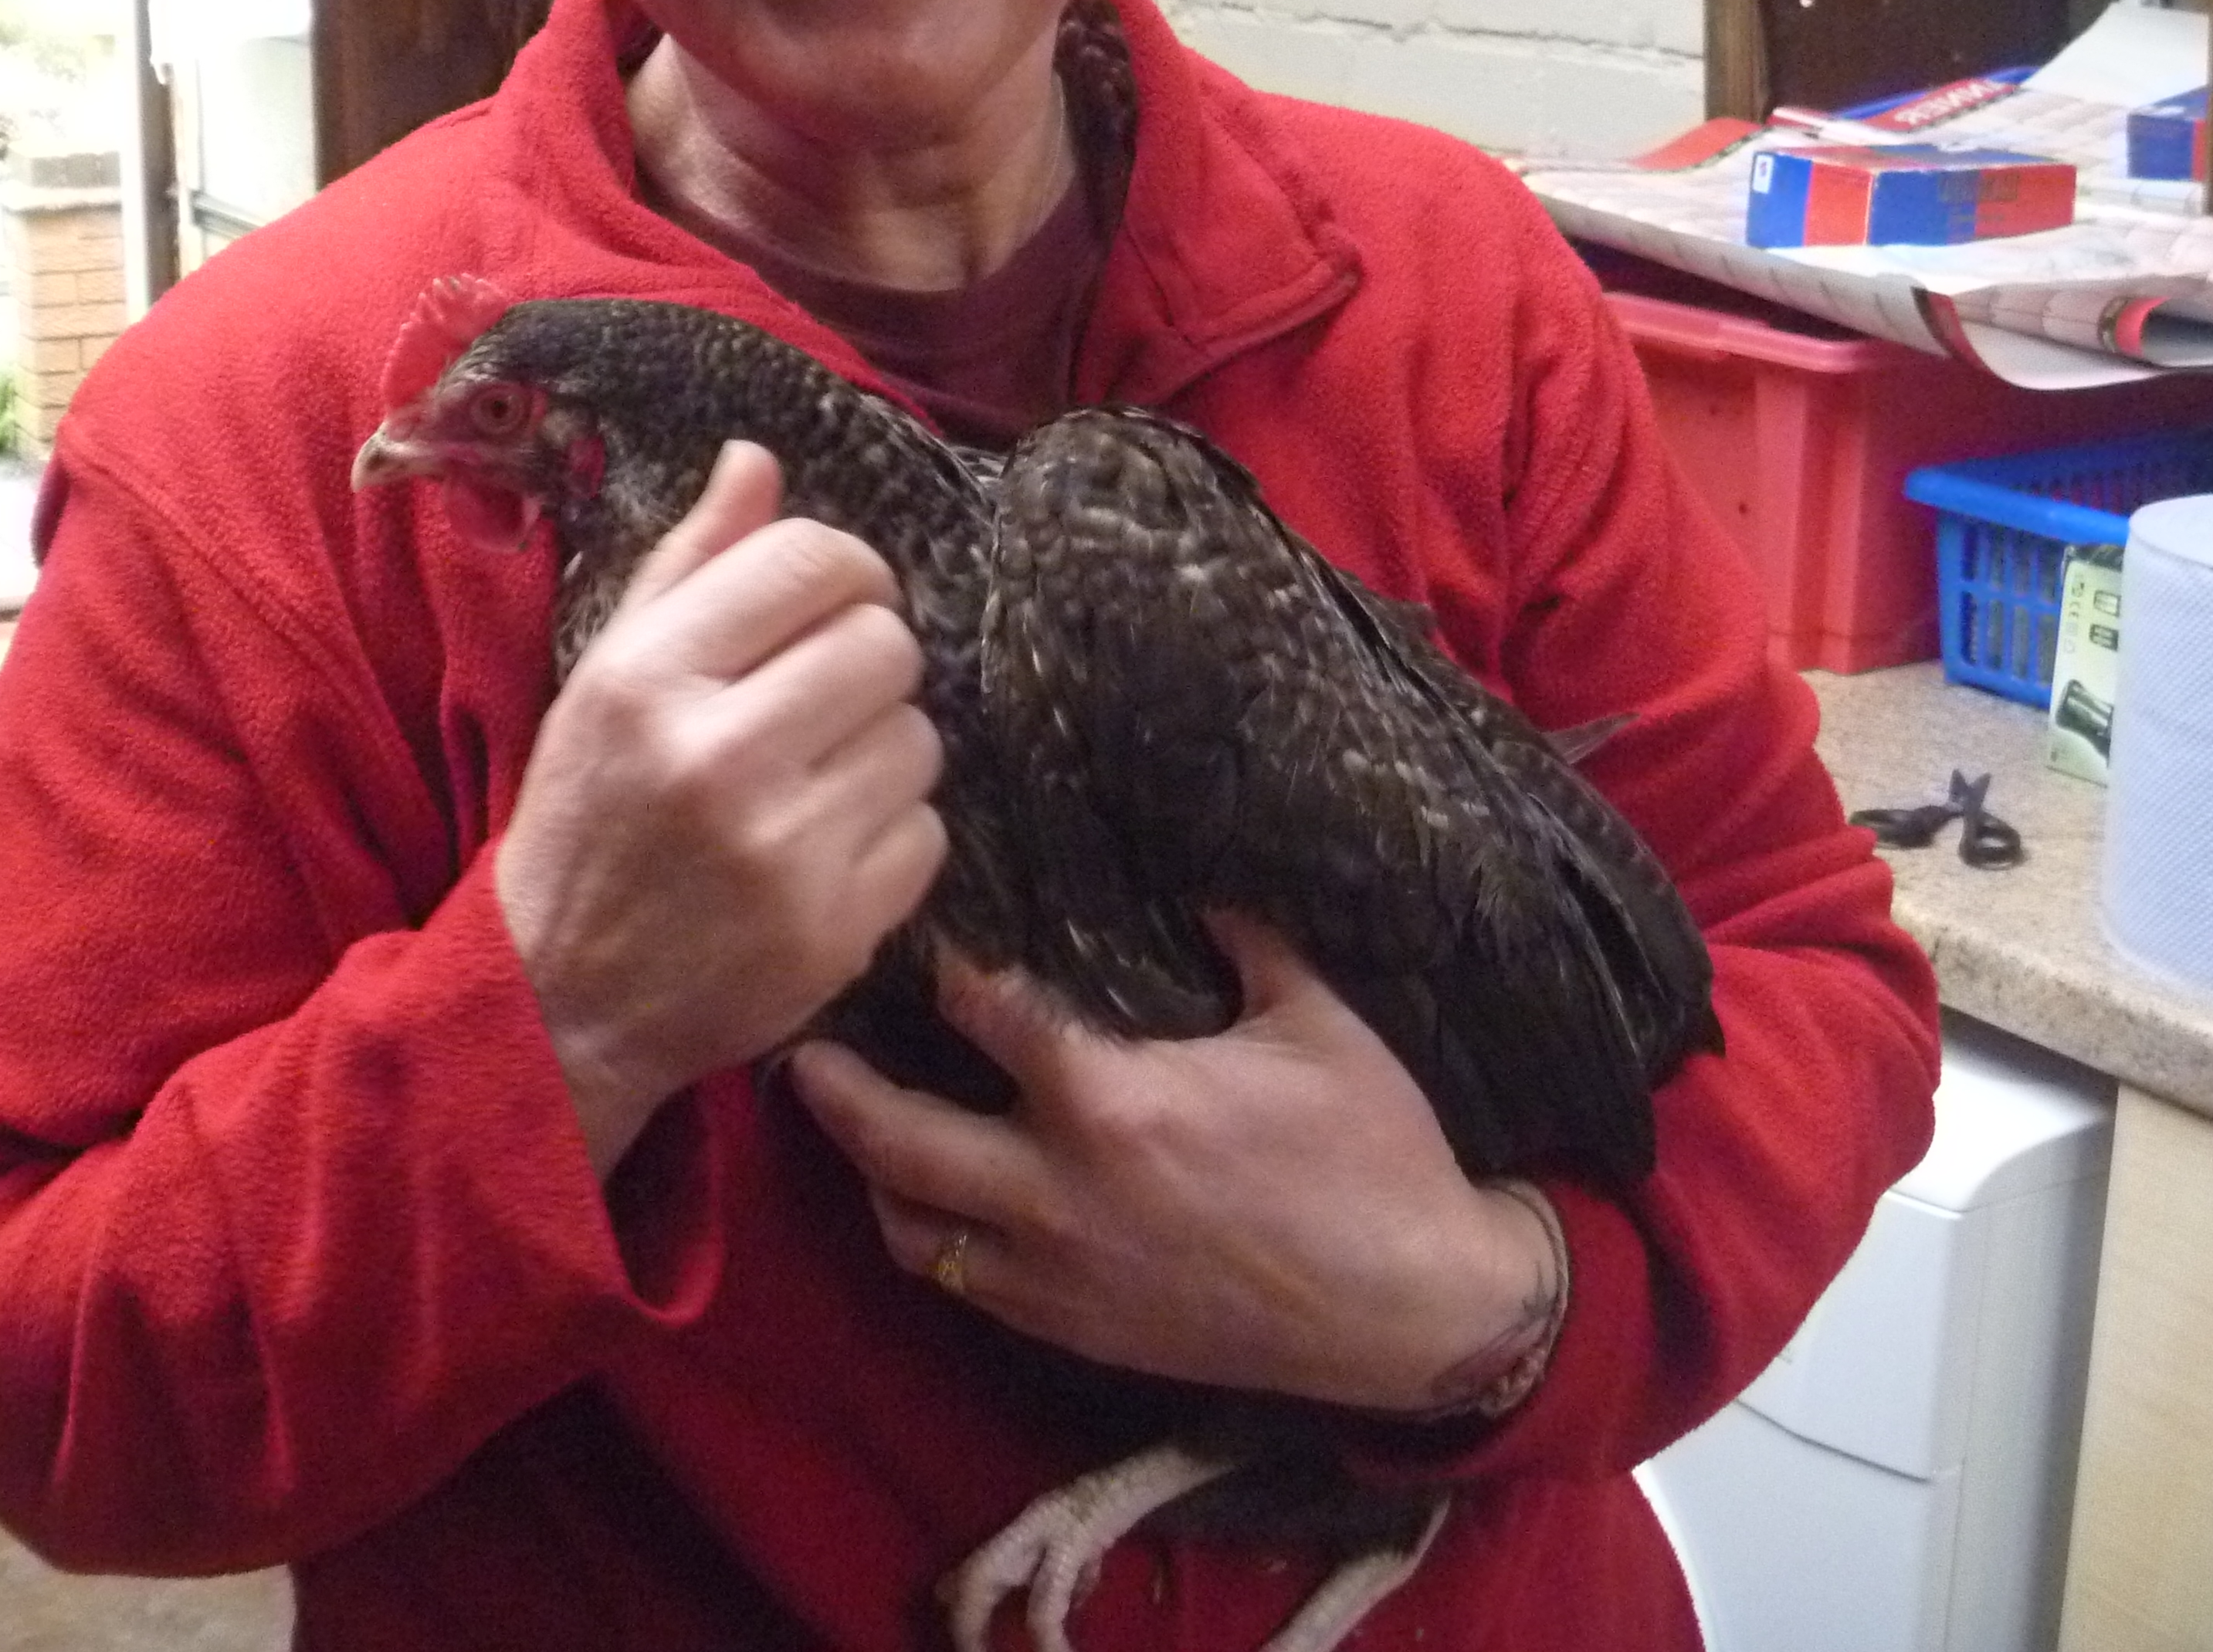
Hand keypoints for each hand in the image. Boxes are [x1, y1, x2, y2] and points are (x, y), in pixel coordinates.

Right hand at [496, 440, 948, 1176]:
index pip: (813, 559)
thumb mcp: (607, 676)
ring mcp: (781, 852)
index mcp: (649, 678)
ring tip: (816, 778)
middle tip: (821, 698)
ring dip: (882, 749)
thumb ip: (689, 564)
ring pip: (919, 738)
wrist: (562, 998)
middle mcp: (716, 758)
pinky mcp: (832, 932)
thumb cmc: (588, 816)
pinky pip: (927, 834)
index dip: (846, 568)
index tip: (833, 599)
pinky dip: (891, 836)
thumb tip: (761, 458)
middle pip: (885, 643)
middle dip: (867, 659)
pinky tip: (825, 849)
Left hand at [787, 915, 1561, 1412]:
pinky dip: (931, 1239)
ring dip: (869, 1173)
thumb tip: (1195, 880)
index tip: (911, 927)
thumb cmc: (1375, 1151)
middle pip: (900, 1137)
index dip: (940, 964)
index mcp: (1117, 1100)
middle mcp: (1062, 1192)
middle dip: (836, 1087)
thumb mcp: (1318, 1020)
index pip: (987, 1013)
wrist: (1414, 1311)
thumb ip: (1244, 940)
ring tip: (847, 1123)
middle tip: (798, 1042)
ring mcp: (1060, 1274)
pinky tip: (927, 1202)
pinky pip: (964, 1286)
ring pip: (912, 1229)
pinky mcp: (1075, 1332)